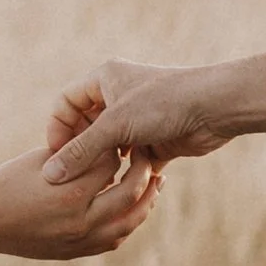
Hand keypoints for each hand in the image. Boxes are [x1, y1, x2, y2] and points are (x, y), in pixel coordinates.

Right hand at [0, 143, 160, 265]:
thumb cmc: (6, 183)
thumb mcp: (40, 159)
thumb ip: (75, 153)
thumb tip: (106, 143)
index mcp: (69, 191)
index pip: (112, 164)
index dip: (119, 147)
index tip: (124, 136)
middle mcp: (79, 220)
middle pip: (130, 194)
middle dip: (144, 174)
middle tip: (148, 158)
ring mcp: (79, 240)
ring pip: (128, 222)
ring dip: (145, 203)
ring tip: (152, 185)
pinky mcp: (74, 252)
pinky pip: (113, 240)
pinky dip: (127, 223)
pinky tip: (131, 209)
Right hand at [44, 50, 265, 184]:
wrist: (216, 108)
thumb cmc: (164, 104)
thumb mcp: (115, 126)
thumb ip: (80, 152)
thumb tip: (50, 176)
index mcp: (104, 79)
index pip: (66, 104)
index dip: (57, 130)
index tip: (56, 156)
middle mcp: (118, 97)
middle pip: (85, 128)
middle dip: (80, 152)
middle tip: (75, 175)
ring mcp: (137, 120)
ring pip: (108, 147)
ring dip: (103, 165)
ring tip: (98, 182)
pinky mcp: (154, 141)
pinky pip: (130, 161)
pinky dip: (125, 173)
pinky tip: (122, 186)